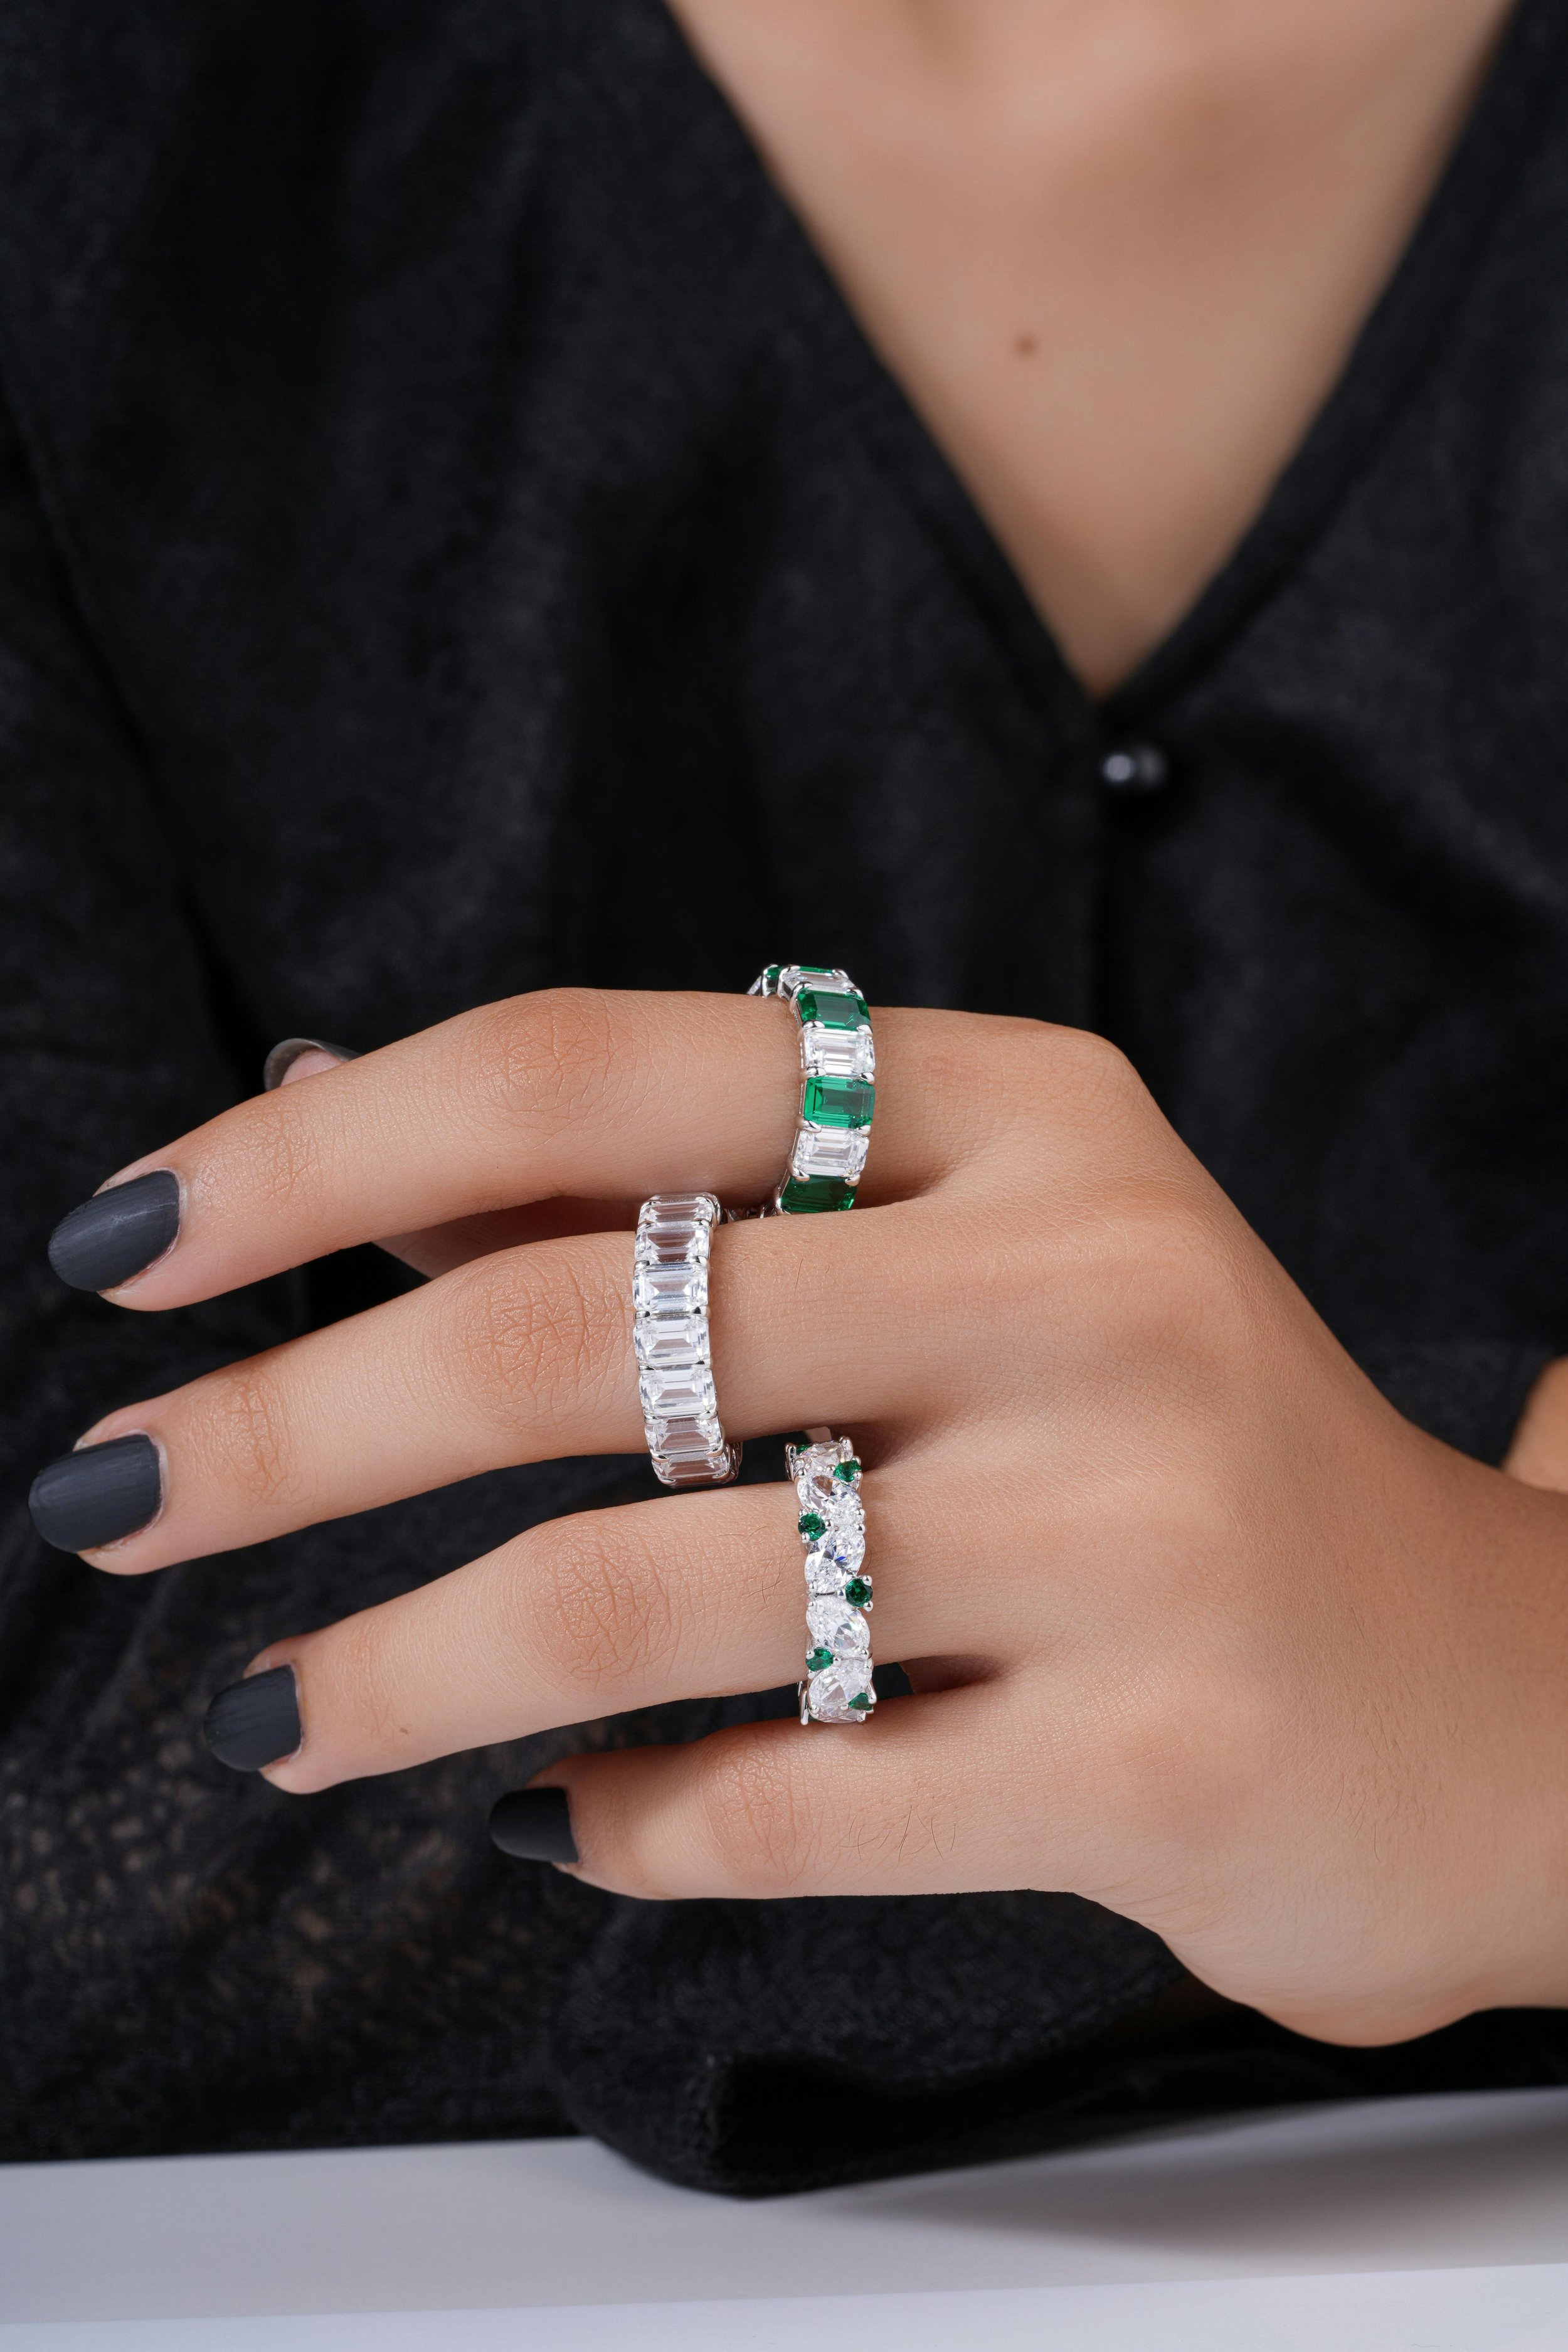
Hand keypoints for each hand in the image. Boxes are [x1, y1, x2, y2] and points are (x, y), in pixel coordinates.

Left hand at [45, 989, 1567, 2042]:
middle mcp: (1085, 1279)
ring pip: (641, 1592)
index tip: (131, 1238)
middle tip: (105, 1504)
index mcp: (1022, 1113)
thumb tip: (323, 1119)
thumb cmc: (1156, 1455)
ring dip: (399, 1668)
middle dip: (284, 1431)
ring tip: (277, 1720)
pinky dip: (613, 1817)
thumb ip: (657, 1202)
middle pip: (579, 1332)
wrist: (1474, 1698)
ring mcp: (1133, 1520)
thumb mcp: (959, 1260)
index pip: (599, 1076)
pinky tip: (554, 1815)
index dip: (324, 1149)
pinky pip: (776, 1804)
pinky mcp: (1157, 1755)